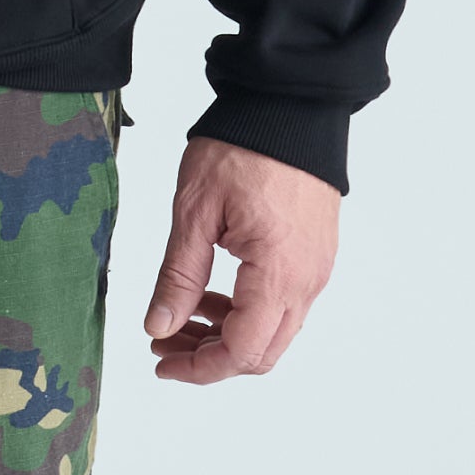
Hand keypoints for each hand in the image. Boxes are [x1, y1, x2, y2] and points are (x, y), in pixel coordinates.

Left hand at [142, 138, 339, 386]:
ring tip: (181, 316)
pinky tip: (212, 293)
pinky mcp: (315, 255)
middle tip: (164, 341)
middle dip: (210, 358)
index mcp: (278, 274)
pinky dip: (247, 312)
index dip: (198, 368)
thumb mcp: (195, 212)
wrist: (290, 106)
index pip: (241, 351)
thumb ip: (178, 277)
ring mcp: (315, 269)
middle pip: (261, 353)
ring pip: (273, 331)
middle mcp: (307, 281)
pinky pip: (284, 304)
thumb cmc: (244, 148)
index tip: (160, 361)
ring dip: (227, 335)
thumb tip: (158, 327)